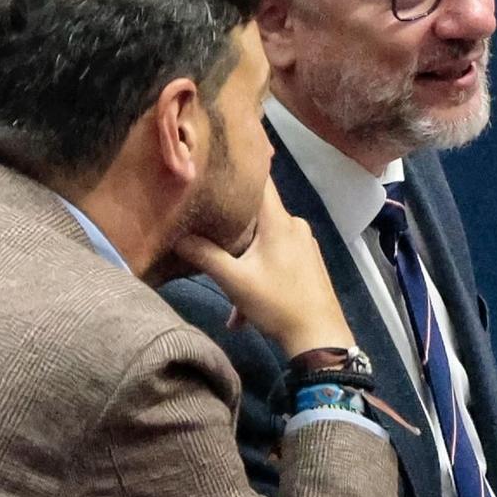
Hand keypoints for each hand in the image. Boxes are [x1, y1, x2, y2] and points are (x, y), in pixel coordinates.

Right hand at [176, 178, 352, 357]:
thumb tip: (177, 237)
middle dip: (231, 230)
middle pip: (256, 215)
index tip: (219, 160)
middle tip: (205, 235)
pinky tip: (243, 311)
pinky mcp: (307, 262)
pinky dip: (258, 276)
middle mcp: (294, 225)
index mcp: (279, 221)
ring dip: (243, 265)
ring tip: (228, 293)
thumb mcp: (235, 281)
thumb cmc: (277, 303)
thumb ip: (205, 256)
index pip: (260, 180)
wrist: (319, 336)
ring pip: (264, 243)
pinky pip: (276, 259)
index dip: (240, 167)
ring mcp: (304, 243)